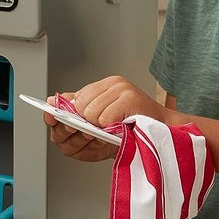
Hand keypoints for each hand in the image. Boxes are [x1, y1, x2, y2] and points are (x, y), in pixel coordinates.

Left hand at [43, 77, 167, 161]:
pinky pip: (103, 118)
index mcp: (105, 87)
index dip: (63, 113)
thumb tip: (52, 103)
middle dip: (83, 126)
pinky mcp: (129, 97)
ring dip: (98, 128)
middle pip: (78, 106)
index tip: (54, 119)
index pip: (73, 98)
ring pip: (89, 113)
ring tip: (112, 129)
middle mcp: (113, 84)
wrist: (165, 135)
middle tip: (96, 133)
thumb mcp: (103, 124)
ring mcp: (121, 88)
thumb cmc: (135, 131)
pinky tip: (120, 128)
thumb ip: (80, 113)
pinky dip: (109, 128)